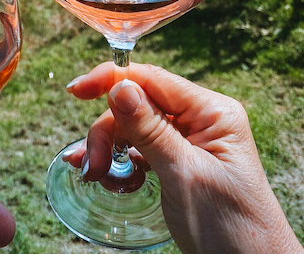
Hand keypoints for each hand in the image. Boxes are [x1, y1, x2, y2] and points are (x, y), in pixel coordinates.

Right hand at [65, 62, 302, 253]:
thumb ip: (149, 129)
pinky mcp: (179, 161)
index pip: (152, 79)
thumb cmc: (230, 227)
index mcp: (212, 111)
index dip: (111, 80)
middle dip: (108, 131)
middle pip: (137, 104)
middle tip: (92, 166)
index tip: (75, 91)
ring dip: (109, 149)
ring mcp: (190, 140)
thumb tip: (117, 85)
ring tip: (96, 177)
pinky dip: (120, 161)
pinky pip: (140, 148)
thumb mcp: (183, 174)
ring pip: (133, 127)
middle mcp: (201, 119)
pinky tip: (108, 178)